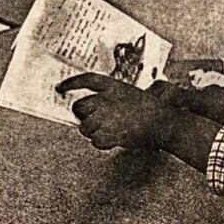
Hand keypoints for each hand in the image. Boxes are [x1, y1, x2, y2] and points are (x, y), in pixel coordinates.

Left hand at [56, 73, 177, 150]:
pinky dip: (103, 143)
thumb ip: (110, 99)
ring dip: (94, 133)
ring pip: (84, 128)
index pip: (86, 79)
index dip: (71, 83)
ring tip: (112, 132)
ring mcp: (105, 115)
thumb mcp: (131, 95)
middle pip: (79, 107)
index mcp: (113, 86)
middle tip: (95, 123)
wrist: (164, 123)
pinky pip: (95, 141)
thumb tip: (90, 111)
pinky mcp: (107, 132)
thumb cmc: (150, 111)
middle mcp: (106, 98)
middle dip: (84, 117)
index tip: (59, 88)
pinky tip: (115, 140)